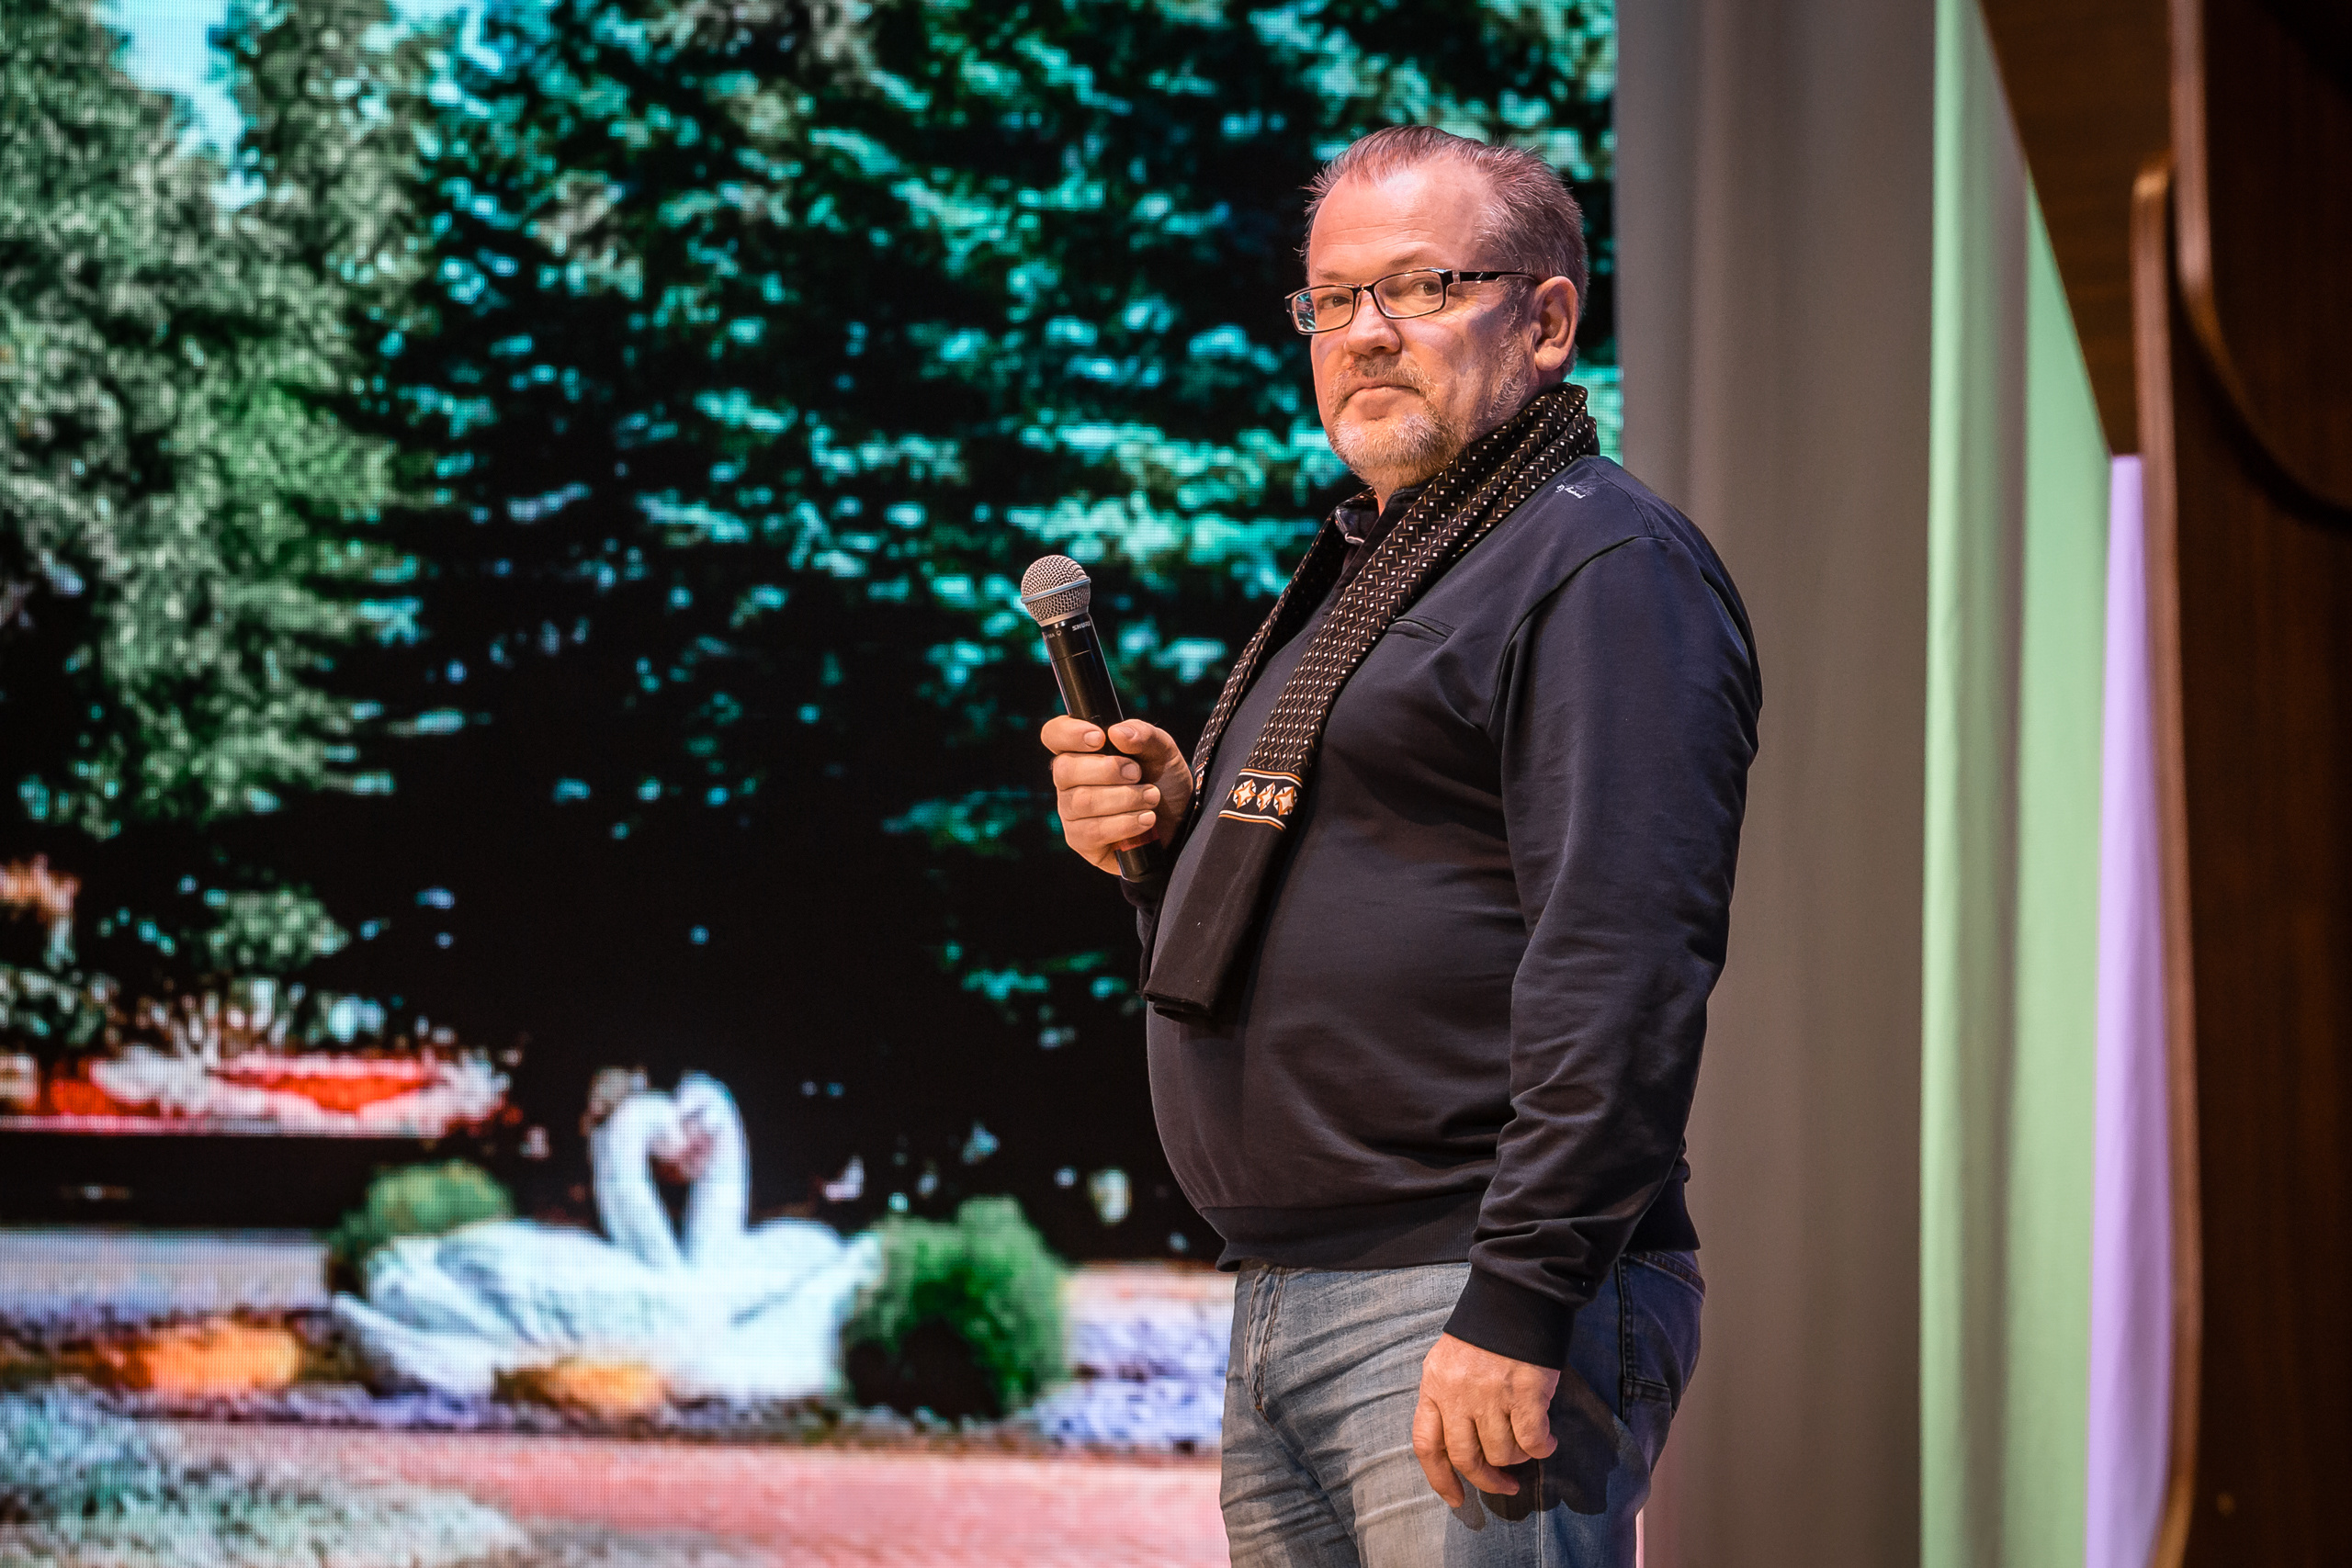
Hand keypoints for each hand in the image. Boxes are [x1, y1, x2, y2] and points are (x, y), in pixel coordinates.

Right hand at [1041, 716, 1192, 874]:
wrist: (1179, 821)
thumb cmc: (1163, 781)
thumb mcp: (1162, 750)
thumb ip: (1143, 735)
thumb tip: (1116, 732)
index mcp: (1081, 751)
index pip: (1054, 735)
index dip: (1069, 734)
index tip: (1100, 738)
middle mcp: (1069, 781)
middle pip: (1064, 769)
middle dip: (1107, 769)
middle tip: (1137, 773)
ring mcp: (1071, 812)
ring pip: (1082, 801)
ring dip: (1124, 798)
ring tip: (1152, 797)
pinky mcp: (1081, 841)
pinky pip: (1092, 831)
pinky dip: (1125, 823)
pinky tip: (1146, 820)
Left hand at [1411, 1333, 1560, 1505]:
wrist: (1515, 1295)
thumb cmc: (1484, 1334)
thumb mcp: (1449, 1362)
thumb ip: (1448, 1400)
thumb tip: (1464, 1447)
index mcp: (1434, 1385)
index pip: (1427, 1444)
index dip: (1440, 1479)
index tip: (1456, 1498)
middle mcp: (1457, 1393)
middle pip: (1466, 1457)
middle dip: (1487, 1480)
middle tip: (1506, 1485)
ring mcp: (1490, 1393)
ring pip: (1502, 1452)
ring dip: (1518, 1457)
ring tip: (1527, 1445)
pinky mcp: (1524, 1392)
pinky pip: (1532, 1440)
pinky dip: (1542, 1448)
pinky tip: (1548, 1441)